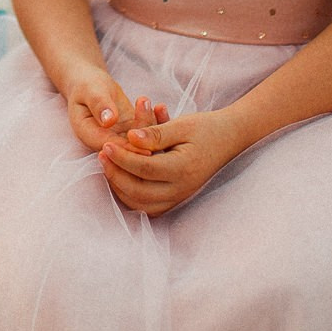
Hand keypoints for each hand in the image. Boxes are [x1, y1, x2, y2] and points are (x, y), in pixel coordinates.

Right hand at [66, 72, 167, 152]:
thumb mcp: (90, 90)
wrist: (91, 85)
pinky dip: (155, 122)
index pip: (111, 147)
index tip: (147, 149)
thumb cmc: (87, 86)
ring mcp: (119, 137)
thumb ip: (99, 104)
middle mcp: (104, 140)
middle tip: (158, 125)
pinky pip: (146, 131)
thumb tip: (108, 121)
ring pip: (140, 141)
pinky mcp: (132, 131)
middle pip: (127, 150)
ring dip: (149, 126)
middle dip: (145, 142)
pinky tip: (159, 107)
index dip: (128, 149)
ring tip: (146, 101)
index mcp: (89, 134)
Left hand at [97, 108, 247, 216]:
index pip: (144, 169)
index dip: (122, 157)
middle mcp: (182, 188)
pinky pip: (149, 206)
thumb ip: (156, 133)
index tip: (105, 145)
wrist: (229, 137)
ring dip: (121, 188)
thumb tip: (131, 138)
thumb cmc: (205, 127)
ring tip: (108, 166)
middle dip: (116, 175)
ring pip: (142, 204)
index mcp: (183, 169)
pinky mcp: (177, 198)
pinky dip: (132, 196)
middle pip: (139, 192)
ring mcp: (180, 196)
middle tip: (102, 156)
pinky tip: (121, 178)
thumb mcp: (181, 124)